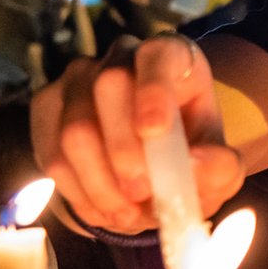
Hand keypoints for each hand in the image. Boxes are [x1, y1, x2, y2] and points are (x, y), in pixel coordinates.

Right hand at [31, 35, 242, 232]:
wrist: (156, 166)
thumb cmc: (191, 156)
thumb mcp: (220, 167)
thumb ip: (220, 168)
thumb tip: (195, 167)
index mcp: (171, 57)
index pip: (158, 55)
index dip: (153, 90)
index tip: (154, 131)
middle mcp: (120, 56)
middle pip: (107, 86)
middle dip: (123, 151)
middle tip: (143, 193)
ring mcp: (77, 79)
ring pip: (74, 129)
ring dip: (101, 184)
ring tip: (128, 213)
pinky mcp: (47, 108)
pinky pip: (51, 156)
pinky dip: (79, 193)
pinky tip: (105, 209)